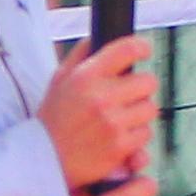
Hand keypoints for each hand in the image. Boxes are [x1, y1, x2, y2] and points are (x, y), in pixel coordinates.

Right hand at [40, 37, 155, 195]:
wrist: (45, 161)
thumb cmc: (54, 118)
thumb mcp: (59, 80)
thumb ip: (80, 55)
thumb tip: (99, 34)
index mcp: (86, 77)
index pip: (126, 50)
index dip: (141, 48)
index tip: (144, 51)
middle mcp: (101, 98)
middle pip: (148, 82)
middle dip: (141, 88)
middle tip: (128, 94)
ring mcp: (113, 124)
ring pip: (150, 109)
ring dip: (140, 113)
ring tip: (121, 118)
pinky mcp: (120, 147)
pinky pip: (145, 134)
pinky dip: (136, 136)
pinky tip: (119, 137)